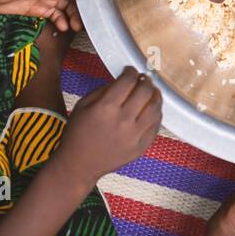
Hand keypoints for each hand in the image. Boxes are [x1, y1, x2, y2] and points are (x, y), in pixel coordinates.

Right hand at [52, 67, 161, 192]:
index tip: (130, 70)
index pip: (128, 81)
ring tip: (152, 91)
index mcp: (106, 108)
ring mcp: (134, 136)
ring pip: (156, 108)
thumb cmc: (77, 134)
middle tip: (143, 78)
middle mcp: (123, 121)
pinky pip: (156, 126)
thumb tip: (123, 80)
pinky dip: (156, 114)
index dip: (131, 72)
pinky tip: (152, 109)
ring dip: (155, 96)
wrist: (78, 165)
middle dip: (145, 80)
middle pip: (145, 91)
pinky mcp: (140, 147)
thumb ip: (104, 89)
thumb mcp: (83, 105)